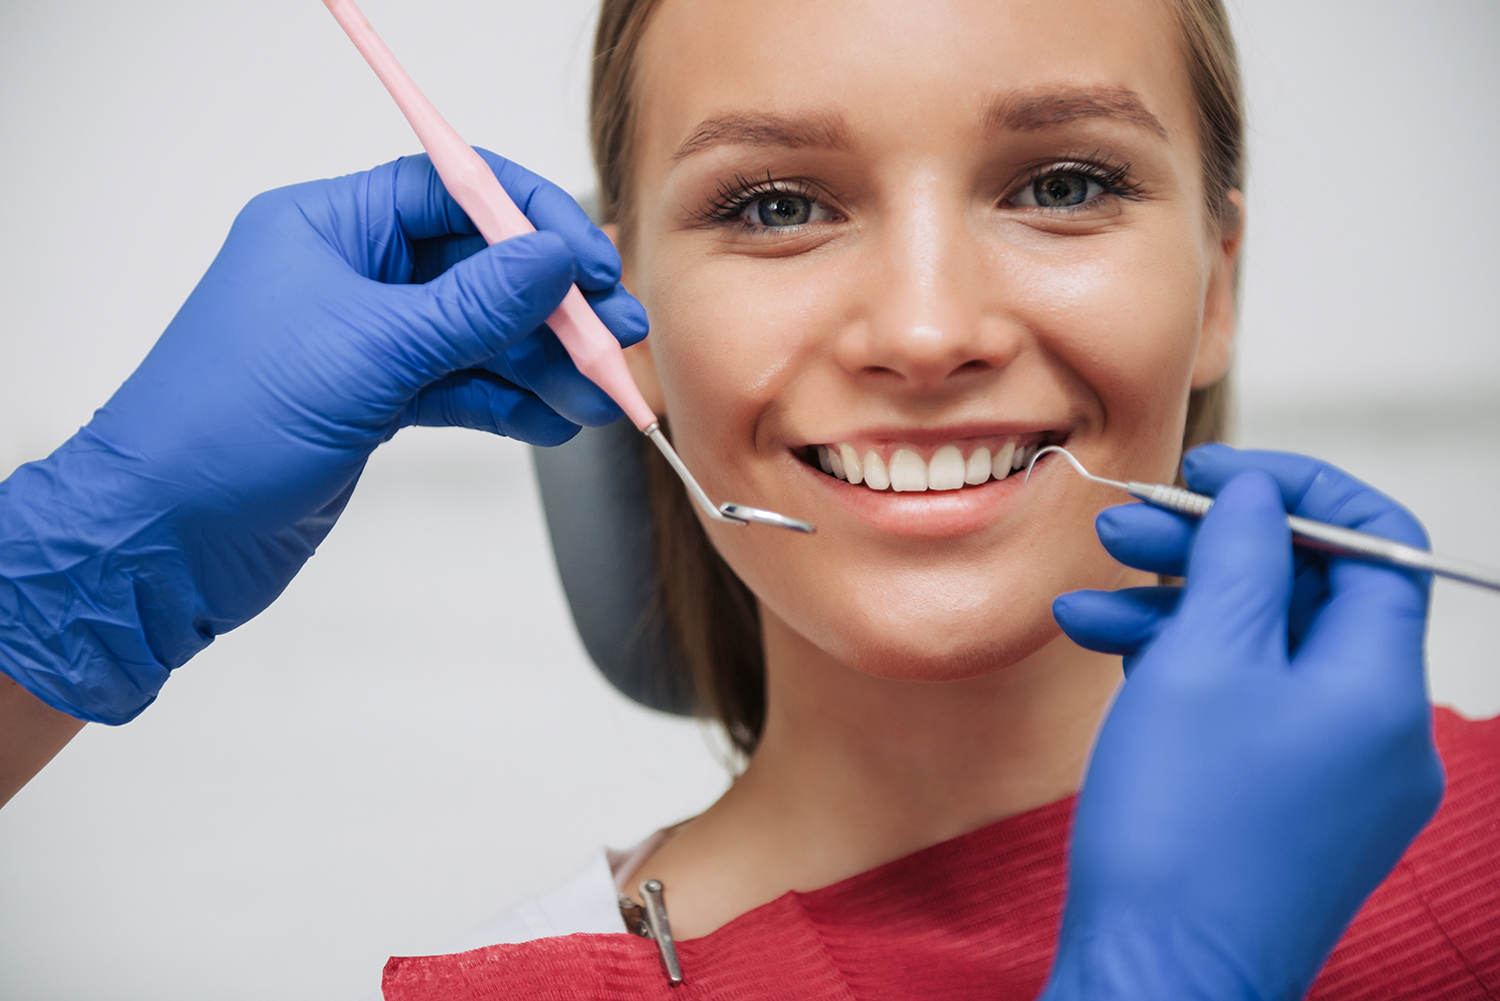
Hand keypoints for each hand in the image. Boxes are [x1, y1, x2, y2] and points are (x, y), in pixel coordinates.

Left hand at [0, 152, 645, 724]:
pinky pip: (460, 386)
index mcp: (327, 227)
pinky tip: (553, 422)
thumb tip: (553, 258)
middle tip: (615, 337)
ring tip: (598, 395)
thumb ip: (472, 306)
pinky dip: (508, 402)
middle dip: (552, 303)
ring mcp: (363, 341)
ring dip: (541, 363)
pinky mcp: (372, 402)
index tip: (592, 265)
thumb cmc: (225, 428)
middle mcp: (347, 274)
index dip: (531, 221)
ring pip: (476, 334)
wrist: (164, 539)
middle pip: (476, 266)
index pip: (451, 190)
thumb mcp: (368, 353)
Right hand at [1040, 446, 1444, 1000]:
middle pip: (1308, 593)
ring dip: (1177, 608)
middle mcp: (1377, 729)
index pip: (1374, 543)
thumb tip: (1259, 496)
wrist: (1159, 978)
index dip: (1294, 491)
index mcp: (1379, 686)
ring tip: (1085, 597)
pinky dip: (1183, 670)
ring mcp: (1334, 774)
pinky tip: (1108, 651)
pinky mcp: (1286, 806)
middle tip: (1127, 526)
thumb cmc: (1180, 828)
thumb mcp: (1201, 660)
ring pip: (1264, 649)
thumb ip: (1238, 559)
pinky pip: (1248, 707)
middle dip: (1212, 550)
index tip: (1213, 474)